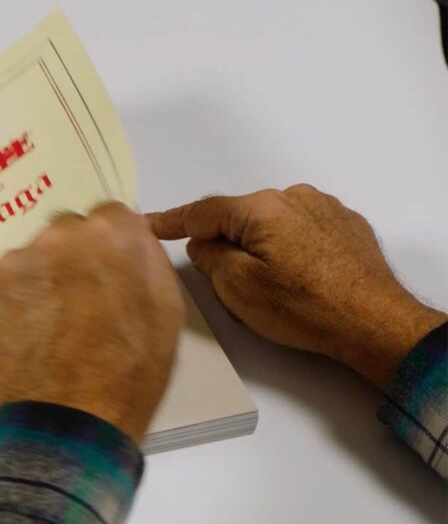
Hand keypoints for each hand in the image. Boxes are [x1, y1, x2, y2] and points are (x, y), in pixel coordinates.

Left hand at [0, 202, 184, 443]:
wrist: (70, 420)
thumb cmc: (130, 371)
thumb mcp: (165, 308)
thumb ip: (145, 256)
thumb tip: (127, 235)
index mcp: (108, 234)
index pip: (108, 217)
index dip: (109, 248)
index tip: (108, 275)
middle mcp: (55, 237)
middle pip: (64, 233)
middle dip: (71, 259)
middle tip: (78, 305)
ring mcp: (12, 264)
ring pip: (28, 260)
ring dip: (38, 282)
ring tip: (49, 329)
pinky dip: (9, 307)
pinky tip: (24, 339)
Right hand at [148, 184, 445, 389]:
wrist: (374, 325)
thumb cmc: (310, 310)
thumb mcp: (237, 289)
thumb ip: (209, 257)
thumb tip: (204, 245)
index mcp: (262, 208)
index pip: (202, 211)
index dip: (170, 221)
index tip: (148, 224)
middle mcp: (294, 198)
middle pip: (238, 220)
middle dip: (227, 247)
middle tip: (230, 287)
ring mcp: (323, 209)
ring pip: (269, 226)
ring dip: (261, 251)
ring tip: (276, 291)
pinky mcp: (344, 226)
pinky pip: (299, 232)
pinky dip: (290, 252)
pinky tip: (300, 282)